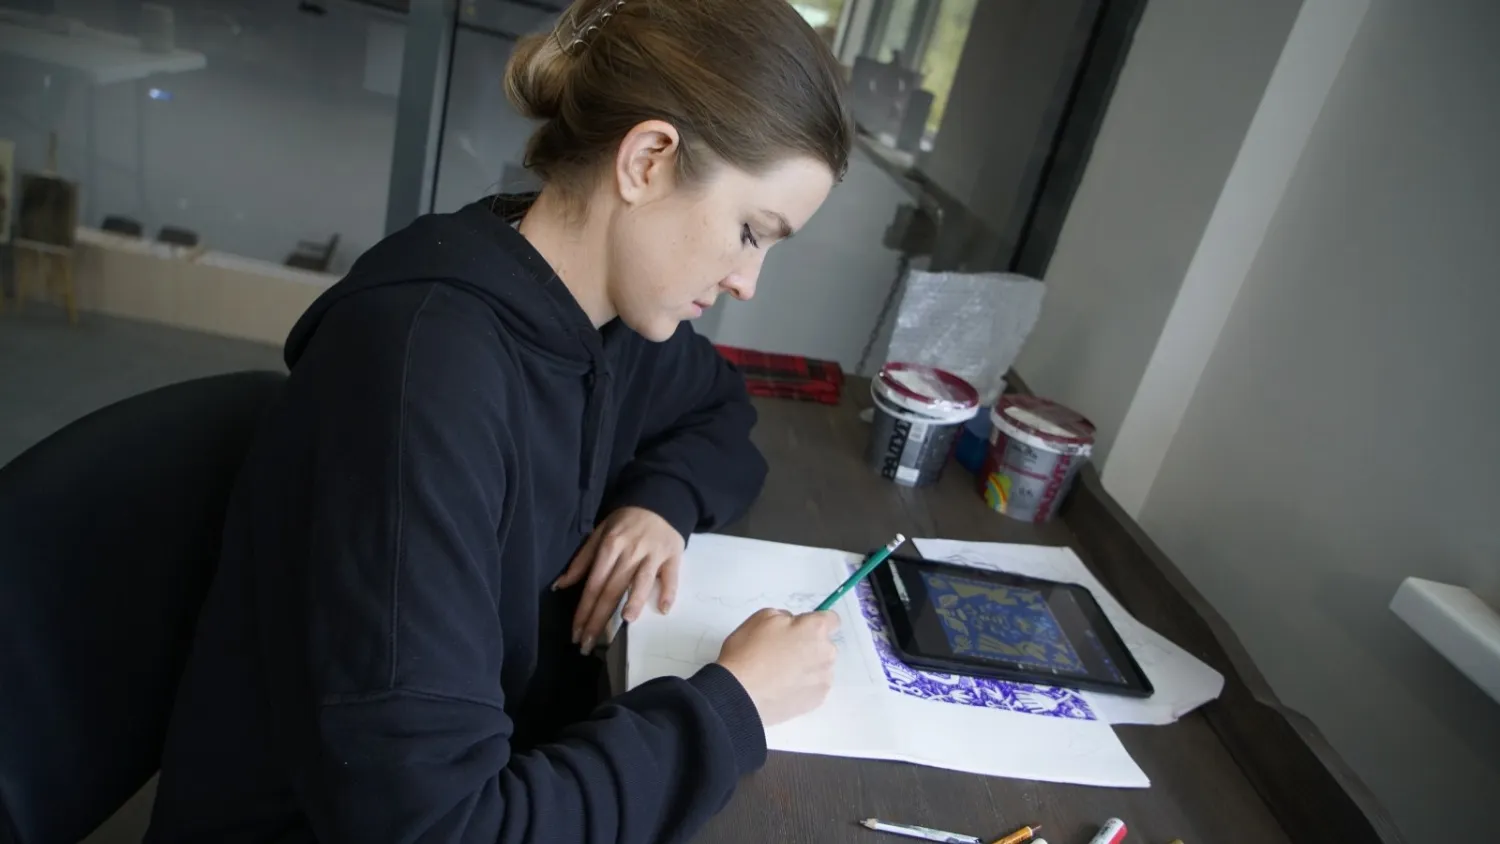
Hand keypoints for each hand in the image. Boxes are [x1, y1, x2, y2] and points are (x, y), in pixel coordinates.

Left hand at [554, 506, 684, 654]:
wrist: (659, 501)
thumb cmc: (625, 522)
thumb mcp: (599, 534)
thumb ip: (582, 560)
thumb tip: (560, 585)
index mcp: (609, 547)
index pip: (593, 585)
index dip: (583, 611)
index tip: (575, 634)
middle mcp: (629, 552)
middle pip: (612, 589)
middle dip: (599, 618)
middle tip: (589, 645)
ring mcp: (652, 554)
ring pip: (642, 580)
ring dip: (635, 599)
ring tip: (627, 621)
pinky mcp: (673, 555)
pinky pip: (671, 575)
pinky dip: (668, 591)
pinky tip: (663, 608)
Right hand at [716, 608, 840, 726]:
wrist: (741, 694)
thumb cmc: (749, 652)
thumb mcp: (761, 617)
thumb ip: (785, 617)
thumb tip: (792, 625)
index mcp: (815, 629)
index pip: (832, 619)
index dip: (815, 622)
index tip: (801, 629)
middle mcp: (826, 653)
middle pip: (824, 645)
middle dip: (809, 645)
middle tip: (783, 652)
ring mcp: (824, 679)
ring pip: (820, 667)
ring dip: (807, 667)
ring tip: (781, 674)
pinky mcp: (818, 700)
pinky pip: (814, 687)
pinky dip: (803, 686)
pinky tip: (783, 688)